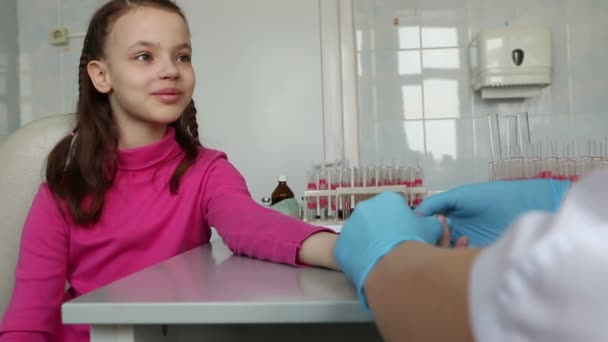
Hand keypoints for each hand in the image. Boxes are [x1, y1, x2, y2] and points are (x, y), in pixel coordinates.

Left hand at [334, 192, 442, 308]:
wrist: (394, 265)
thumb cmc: (415, 242)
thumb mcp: (433, 229)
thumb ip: (432, 222)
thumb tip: (435, 220)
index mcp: (388, 200)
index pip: (396, 210)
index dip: (403, 225)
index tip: (407, 238)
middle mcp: (366, 207)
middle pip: (377, 220)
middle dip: (385, 233)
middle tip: (395, 250)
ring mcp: (350, 224)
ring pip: (362, 234)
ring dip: (370, 244)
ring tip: (382, 260)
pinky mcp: (340, 244)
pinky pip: (351, 250)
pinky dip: (358, 257)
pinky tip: (369, 267)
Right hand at [416, 179, 570, 246]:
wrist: (521, 205)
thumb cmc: (490, 197)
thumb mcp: (459, 196)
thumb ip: (436, 203)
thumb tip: (415, 214)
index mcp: (451, 221)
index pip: (431, 231)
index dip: (423, 232)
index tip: (417, 232)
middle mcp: (458, 235)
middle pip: (437, 245)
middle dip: (434, 244)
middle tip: (432, 241)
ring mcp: (469, 247)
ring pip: (449, 255)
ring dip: (448, 251)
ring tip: (454, 241)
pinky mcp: (481, 257)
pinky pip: (465, 262)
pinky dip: (462, 259)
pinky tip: (463, 249)